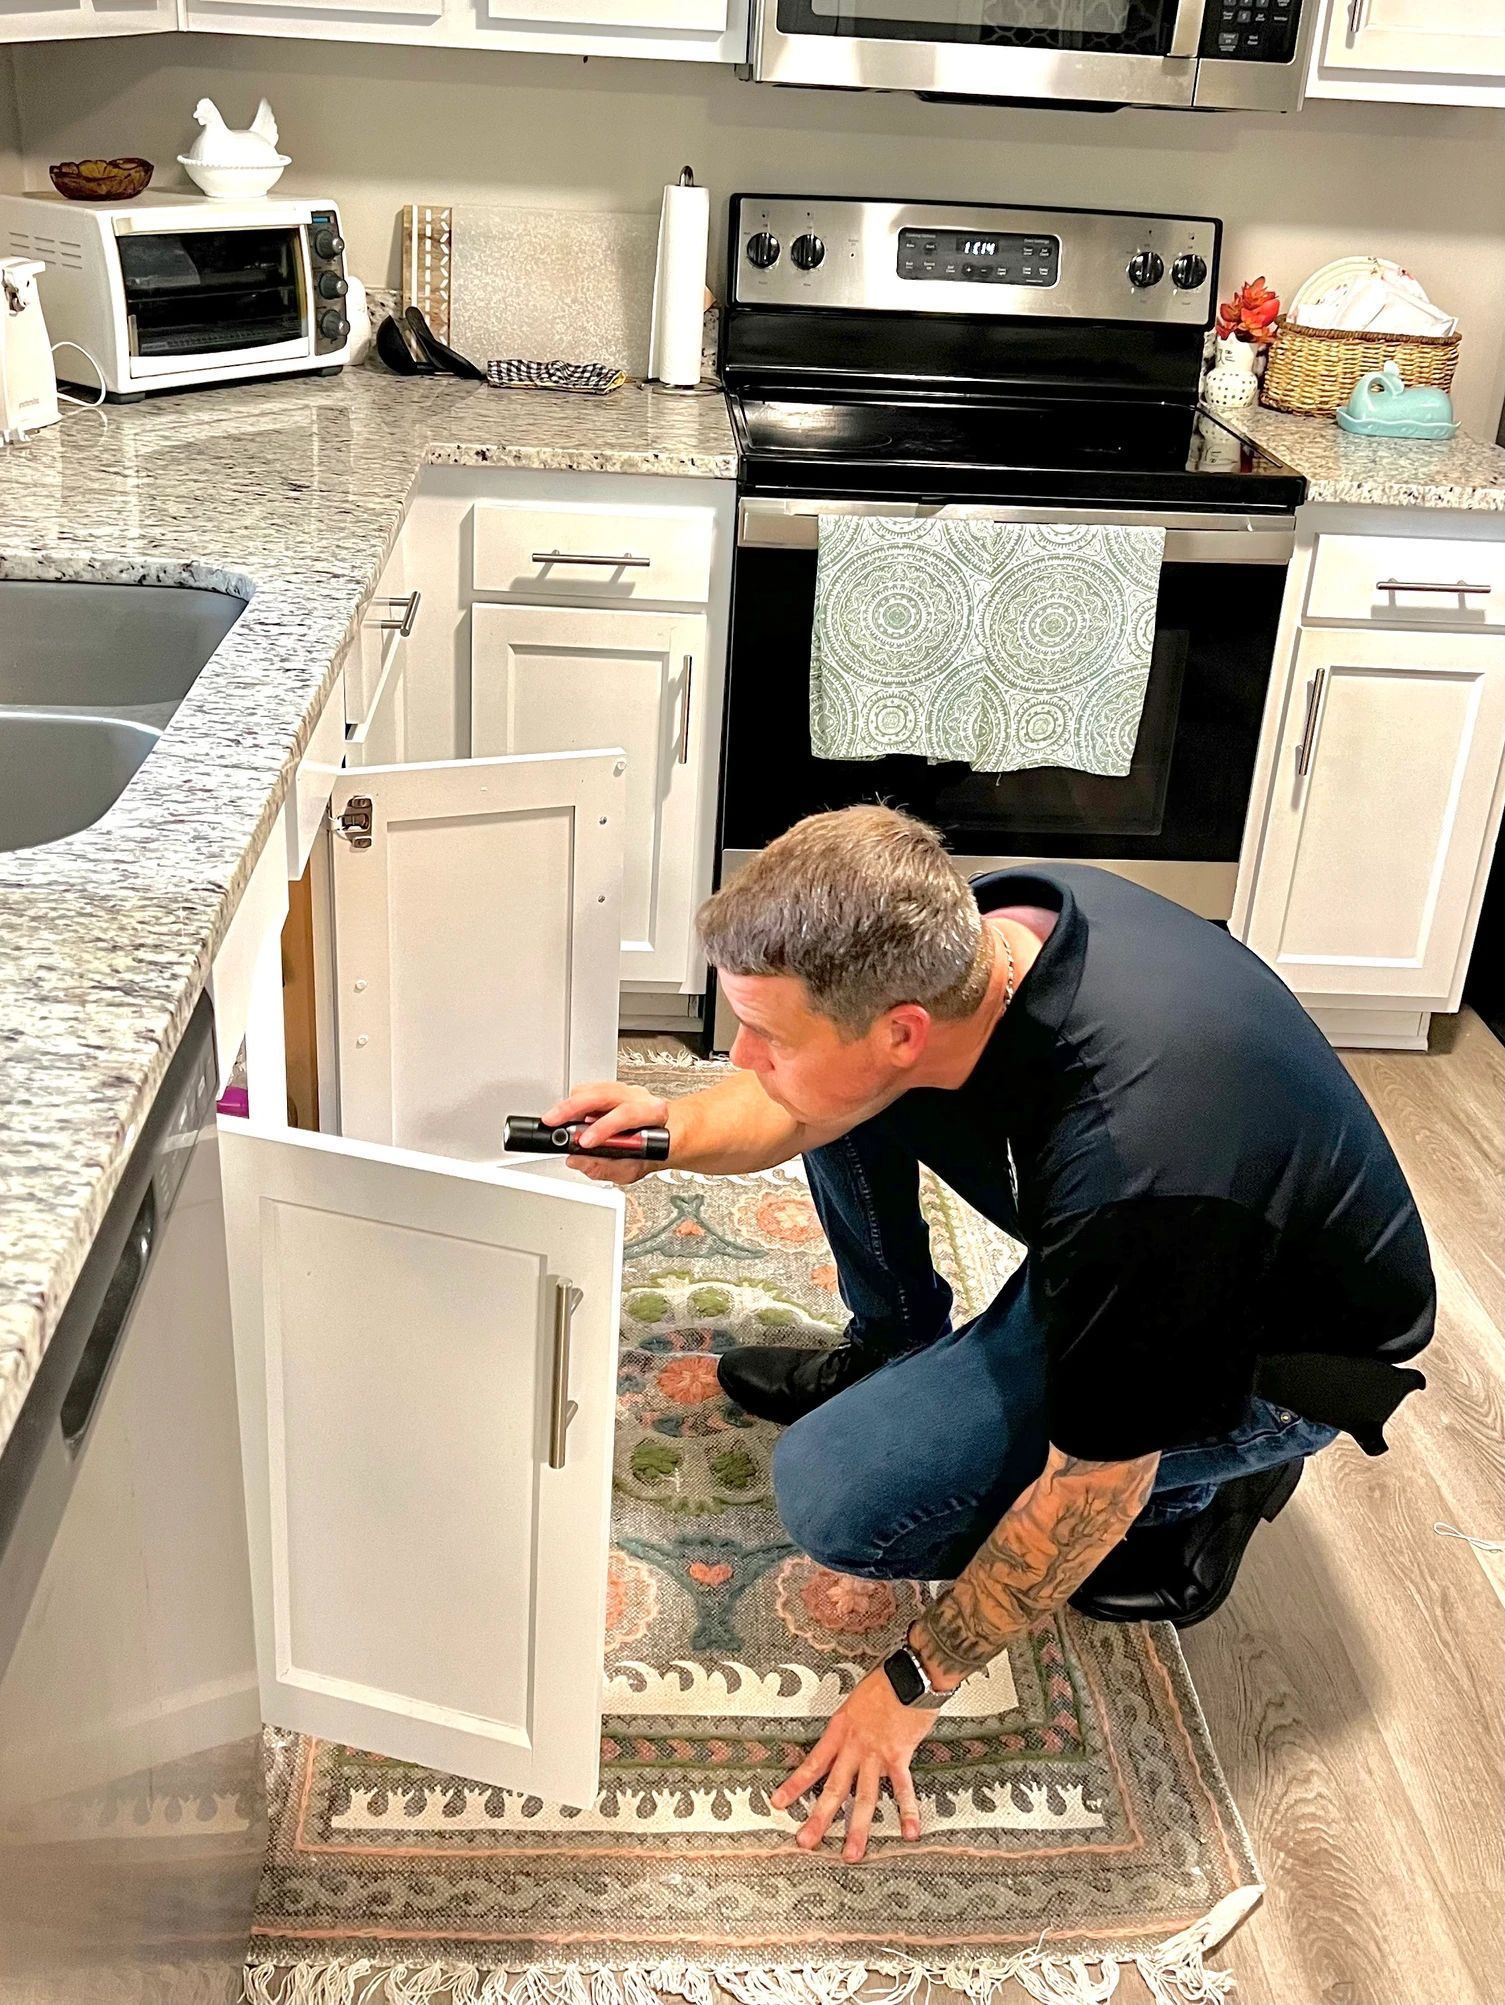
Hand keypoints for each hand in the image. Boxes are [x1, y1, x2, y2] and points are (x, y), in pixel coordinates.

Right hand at [540, 1080, 670, 1184]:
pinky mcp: (609, 1089)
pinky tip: (566, 1116)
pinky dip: (572, 1103)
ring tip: (555, 1121)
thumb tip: (578, 1160)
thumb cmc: (648, 1152)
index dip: (603, 1127)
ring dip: (570, 1105)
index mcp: (652, 1114)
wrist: (657, 1140)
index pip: (627, 1114)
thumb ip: (604, 1167)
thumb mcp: (631, 1169)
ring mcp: (623, 1091)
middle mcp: (639, 1097)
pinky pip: (587, 1090)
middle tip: (554, 1122)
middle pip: (604, 1094)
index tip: (585, 1142)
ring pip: (593, 1089)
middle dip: (575, 1108)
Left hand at [770, 1664, 936, 1861]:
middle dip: (819, 1817)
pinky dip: (907, 1811)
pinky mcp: (900, 1756)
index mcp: (840, 1730)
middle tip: (806, 1841)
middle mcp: (855, 1746)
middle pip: (834, 1788)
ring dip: (858, 1828)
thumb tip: (846, 1745)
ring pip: (864, 1797)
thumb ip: (850, 1727)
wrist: (910, 1674)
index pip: (812, 1763)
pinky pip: (903, 1788)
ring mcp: (877, 1754)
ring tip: (851, 1854)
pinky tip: (909, 1832)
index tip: (778, 1803)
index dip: (795, 1785)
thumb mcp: (855, 1701)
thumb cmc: (884, 1683)